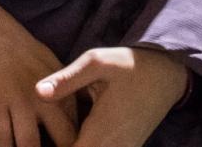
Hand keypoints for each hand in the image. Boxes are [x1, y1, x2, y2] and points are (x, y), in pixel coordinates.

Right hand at [0, 0, 78, 146]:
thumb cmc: (18, 47)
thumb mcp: (51, 63)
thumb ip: (64, 91)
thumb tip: (74, 117)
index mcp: (63, 87)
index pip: (77, 128)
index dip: (75, 143)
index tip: (74, 145)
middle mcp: (46, 97)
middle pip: (63, 140)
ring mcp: (20, 103)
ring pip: (30, 146)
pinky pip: (2, 141)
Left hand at [36, 46, 190, 146]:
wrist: (167, 73)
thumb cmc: (129, 65)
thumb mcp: (96, 63)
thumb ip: (66, 79)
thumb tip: (37, 91)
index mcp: (101, 131)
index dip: (52, 146)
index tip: (34, 139)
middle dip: (59, 145)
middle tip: (39, 134)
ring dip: (71, 144)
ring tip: (53, 133)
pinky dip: (84, 143)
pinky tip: (72, 133)